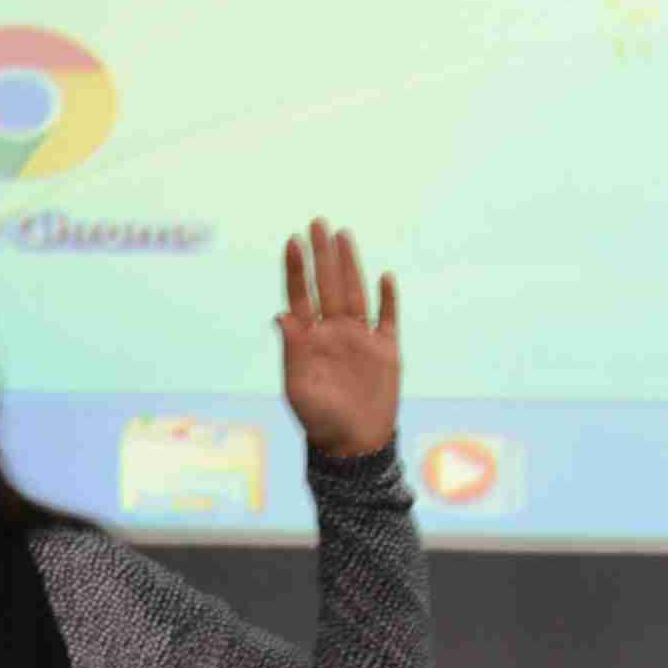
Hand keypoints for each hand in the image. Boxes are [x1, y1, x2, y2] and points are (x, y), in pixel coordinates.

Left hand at [276, 218, 400, 459]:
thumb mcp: (298, 387)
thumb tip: (280, 315)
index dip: (297, 269)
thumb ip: (292, 349)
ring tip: (342, 235)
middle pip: (328, 285)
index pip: (300, 296)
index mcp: (308, 339)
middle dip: (322, 254)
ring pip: (355, 292)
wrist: (354, 445)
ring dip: (349, 264)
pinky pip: (387, 319)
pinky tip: (384, 277)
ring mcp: (360, 338)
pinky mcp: (386, 351)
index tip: (292, 241)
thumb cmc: (319, 420)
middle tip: (317, 222)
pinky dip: (387, 299)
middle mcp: (333, 332)